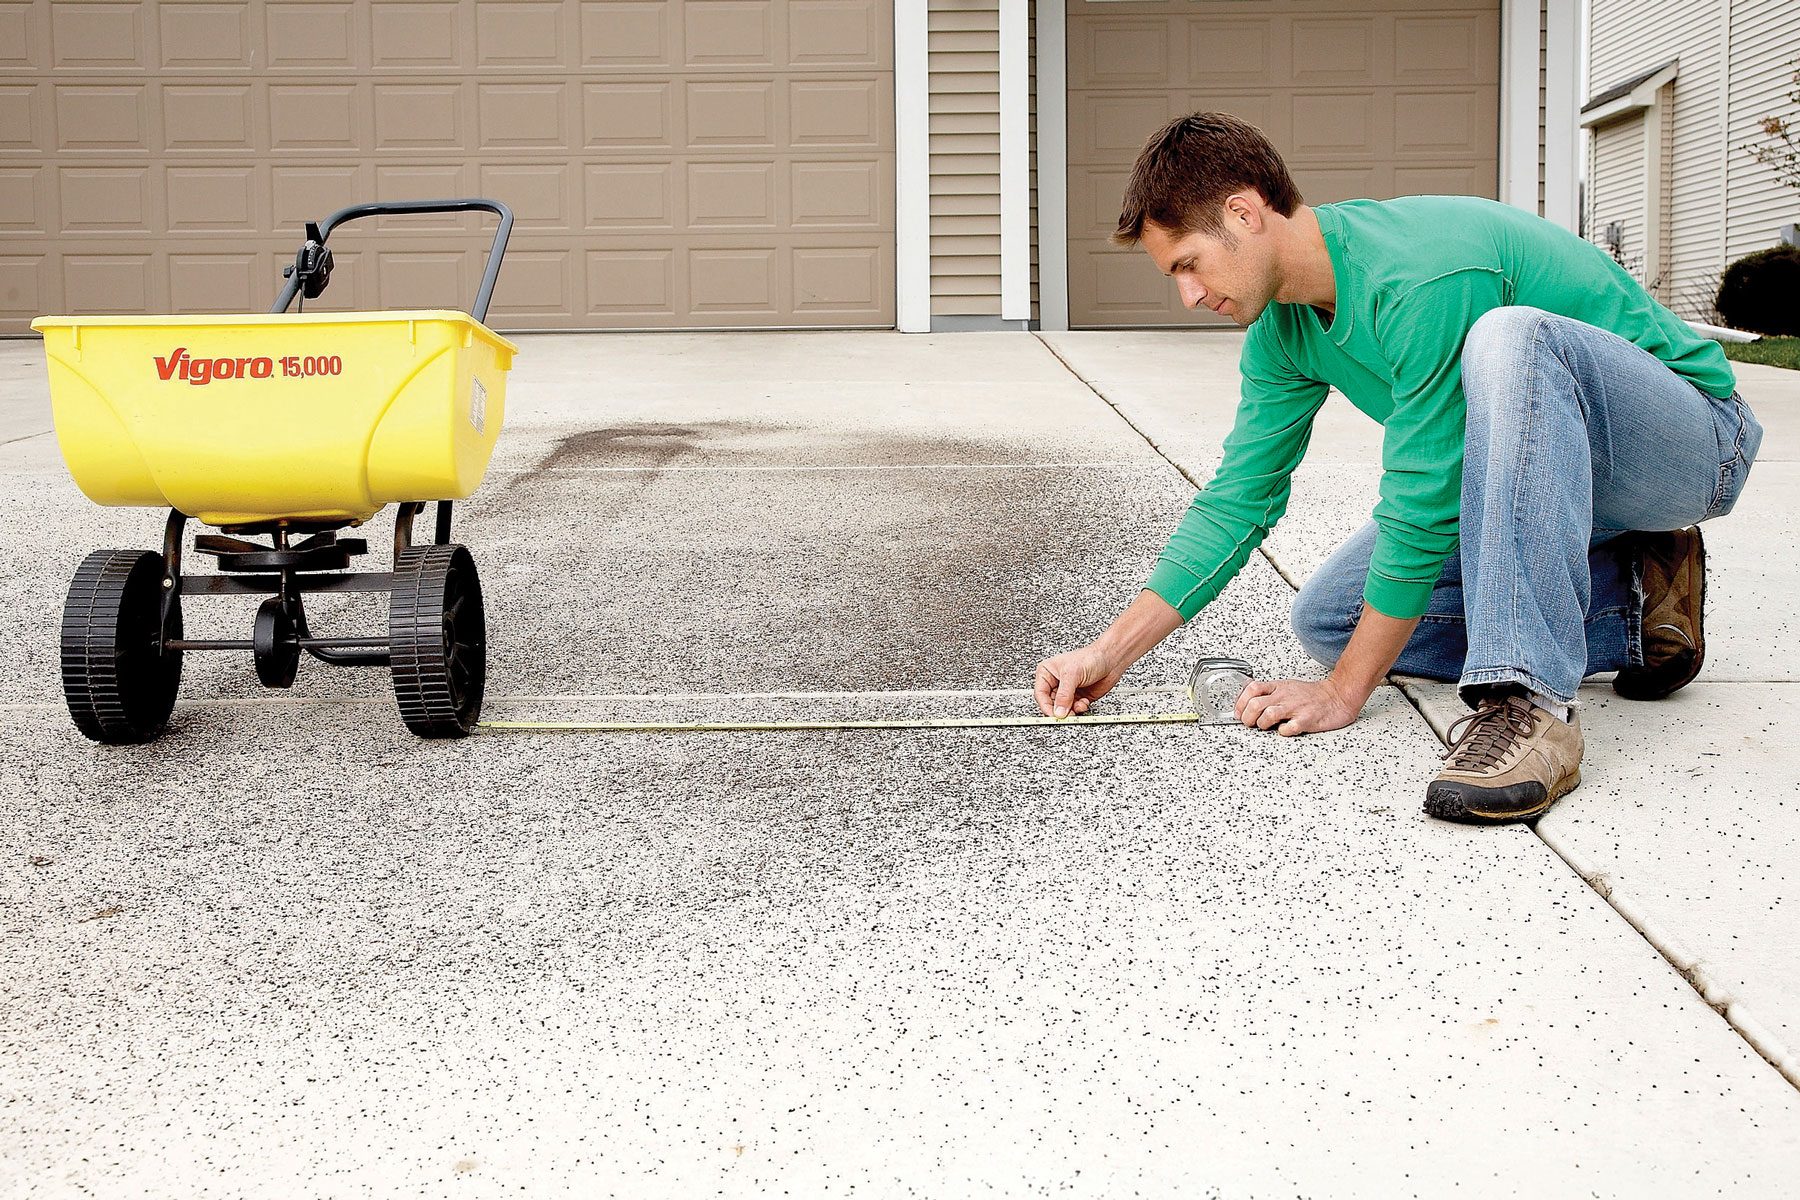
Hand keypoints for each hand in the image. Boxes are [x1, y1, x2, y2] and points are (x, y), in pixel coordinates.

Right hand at [1033, 644, 1123, 718]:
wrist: (1111, 659)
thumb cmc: (1090, 657)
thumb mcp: (1072, 675)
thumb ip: (1064, 695)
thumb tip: (1058, 711)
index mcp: (1047, 673)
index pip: (1040, 694)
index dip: (1046, 706)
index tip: (1053, 715)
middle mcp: (1055, 682)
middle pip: (1050, 704)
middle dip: (1060, 710)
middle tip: (1067, 716)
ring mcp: (1067, 691)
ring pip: (1062, 708)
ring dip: (1071, 710)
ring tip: (1079, 706)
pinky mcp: (1078, 697)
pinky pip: (1074, 709)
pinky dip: (1079, 709)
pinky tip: (1084, 702)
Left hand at [1233, 676, 1363, 736]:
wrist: (1338, 696)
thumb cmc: (1312, 695)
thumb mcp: (1287, 687)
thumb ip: (1269, 693)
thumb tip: (1249, 704)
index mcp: (1278, 687)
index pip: (1251, 689)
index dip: (1240, 702)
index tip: (1238, 712)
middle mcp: (1284, 696)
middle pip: (1255, 704)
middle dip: (1247, 718)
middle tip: (1250, 724)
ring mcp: (1295, 708)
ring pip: (1267, 715)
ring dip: (1262, 724)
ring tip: (1266, 727)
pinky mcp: (1306, 720)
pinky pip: (1288, 729)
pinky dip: (1282, 732)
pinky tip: (1284, 730)